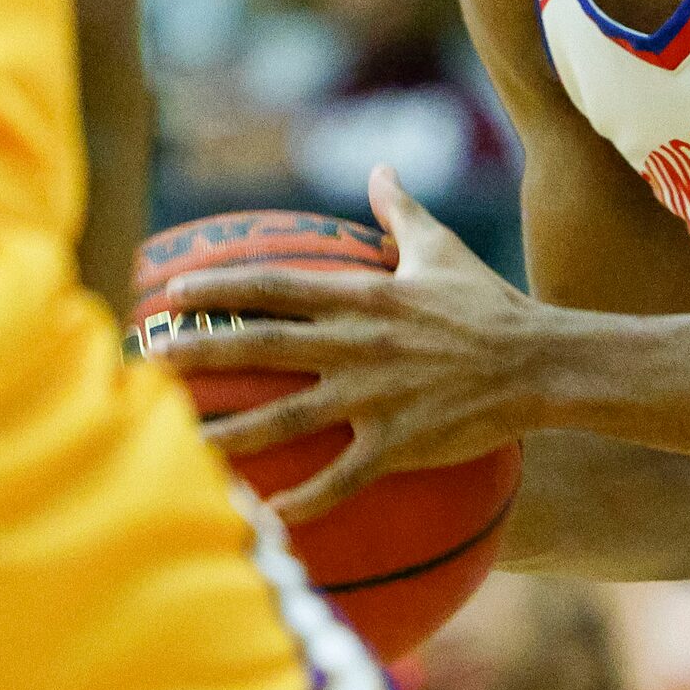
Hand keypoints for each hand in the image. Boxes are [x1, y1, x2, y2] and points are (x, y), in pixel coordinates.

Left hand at [148, 166, 547, 520]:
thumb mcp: (442, 250)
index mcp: (365, 296)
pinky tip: (266, 519)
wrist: (542, 362)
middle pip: (264, 347)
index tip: (172, 291)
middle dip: (201, 353)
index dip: (222, 287)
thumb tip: (381, 171)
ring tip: (179, 446)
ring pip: (287, 418)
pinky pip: (342, 477)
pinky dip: (305, 502)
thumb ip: (402, 212)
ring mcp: (377, 396)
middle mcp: (360, 344)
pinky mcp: (399, 442)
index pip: (278, 286)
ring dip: (229, 434)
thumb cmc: (488, 304)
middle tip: (147, 361)